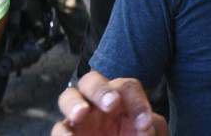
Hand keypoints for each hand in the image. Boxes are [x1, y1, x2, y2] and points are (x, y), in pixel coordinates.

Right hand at [52, 71, 167, 135]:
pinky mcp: (68, 132)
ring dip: (74, 103)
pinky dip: (62, 132)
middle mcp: (97, 101)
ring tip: (81, 113)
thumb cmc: (133, 135)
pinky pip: (59, 128)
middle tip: (112, 103)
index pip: (127, 87)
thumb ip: (150, 126)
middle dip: (101, 90)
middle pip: (92, 81)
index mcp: (120, 95)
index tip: (144, 123)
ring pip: (68, 97)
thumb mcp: (148, 131)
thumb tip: (146, 128)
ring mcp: (79, 116)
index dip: (137, 103)